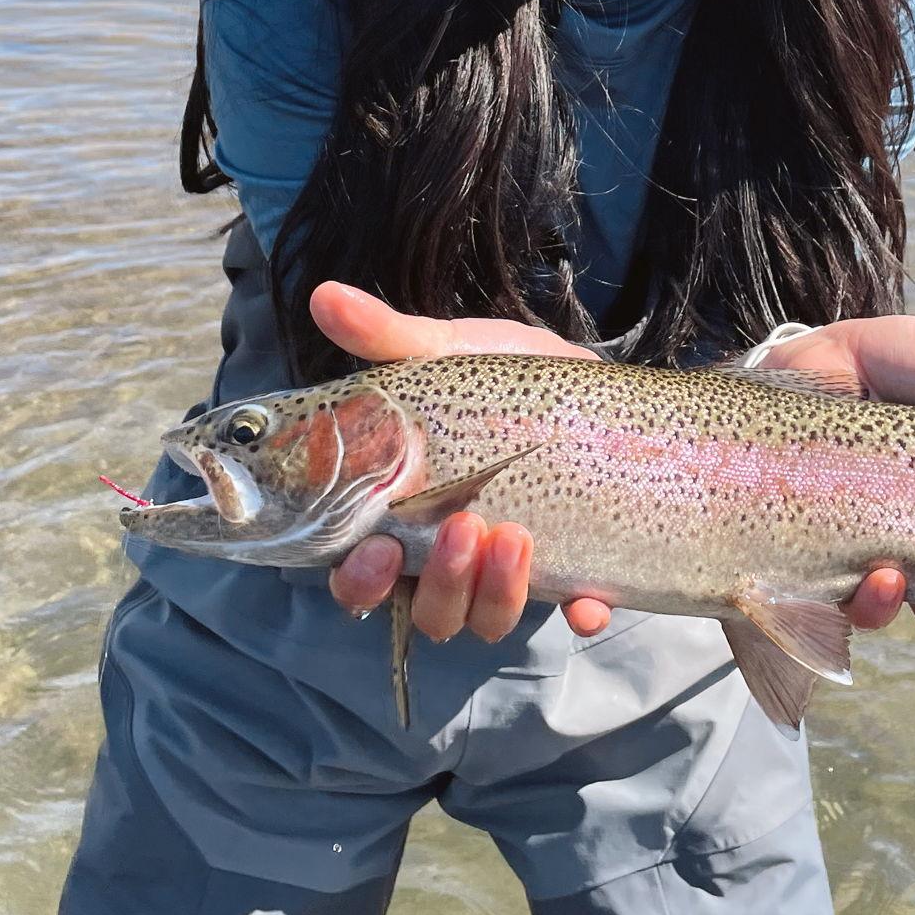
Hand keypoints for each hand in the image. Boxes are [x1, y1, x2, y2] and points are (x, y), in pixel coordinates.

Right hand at [307, 282, 615, 642]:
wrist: (588, 383)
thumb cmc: (502, 376)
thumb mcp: (449, 353)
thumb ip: (388, 336)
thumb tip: (325, 295)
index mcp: (405, 515)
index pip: (362, 573)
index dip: (359, 578)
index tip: (374, 549)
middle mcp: (449, 558)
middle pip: (426, 609)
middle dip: (438, 584)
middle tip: (460, 529)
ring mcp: (511, 572)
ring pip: (486, 619)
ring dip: (494, 593)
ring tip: (513, 535)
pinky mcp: (576, 571)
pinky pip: (574, 617)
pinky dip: (579, 615)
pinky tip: (587, 603)